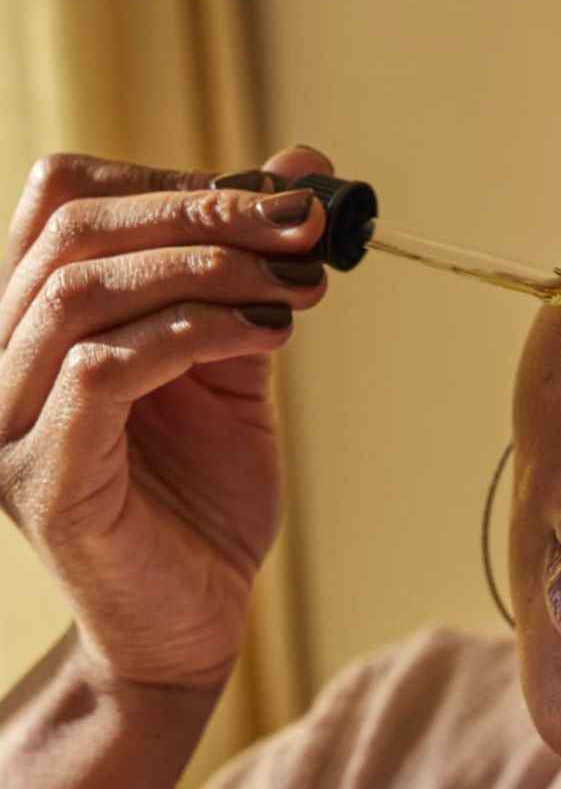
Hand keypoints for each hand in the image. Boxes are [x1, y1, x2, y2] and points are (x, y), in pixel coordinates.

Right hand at [0, 145, 331, 691]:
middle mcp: (0, 358)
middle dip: (204, 211)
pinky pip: (104, 371)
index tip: (277, 198)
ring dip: (208, 270)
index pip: (69, 200)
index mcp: (37, 321)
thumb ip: (248, 275)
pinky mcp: (40, 476)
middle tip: (303, 225)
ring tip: (297, 285)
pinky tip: (268, 336)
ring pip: (85, 290)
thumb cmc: (206, 495)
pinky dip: (196, 334)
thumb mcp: (232, 366)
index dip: (174, 180)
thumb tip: (301, 168)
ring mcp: (5, 419)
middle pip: (76, 228)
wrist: (192, 619)